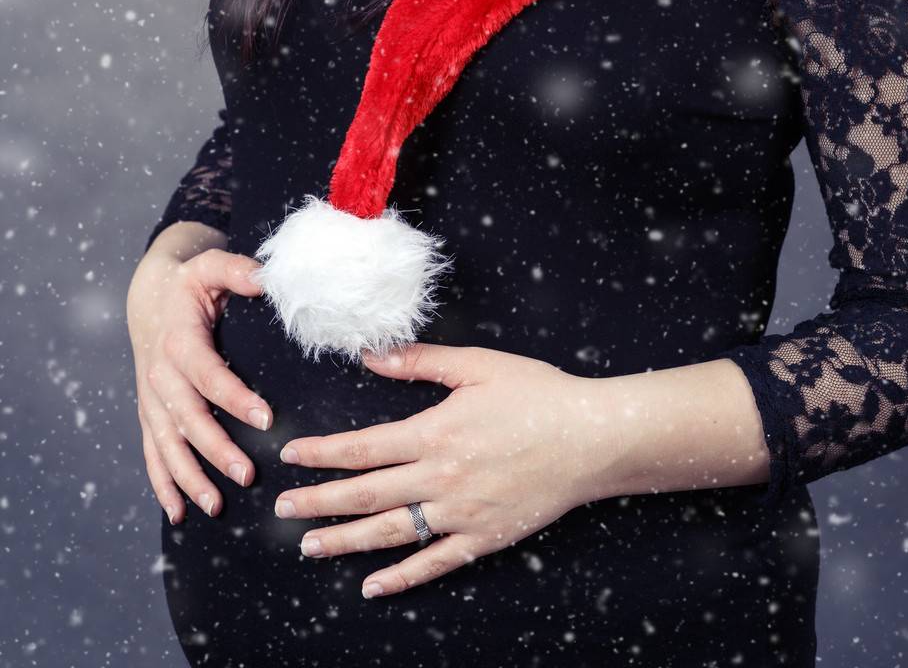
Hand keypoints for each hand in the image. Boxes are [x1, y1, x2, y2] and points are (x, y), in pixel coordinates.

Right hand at [127, 245, 273, 524]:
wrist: (149, 297)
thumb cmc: (189, 283)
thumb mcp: (210, 266)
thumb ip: (238, 271)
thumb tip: (268, 278)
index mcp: (179, 341)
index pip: (208, 375)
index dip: (235, 398)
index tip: (266, 419)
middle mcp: (160, 375)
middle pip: (187, 419)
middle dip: (215, 450)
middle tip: (248, 474)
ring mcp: (151, 399)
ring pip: (166, 445)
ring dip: (189, 477)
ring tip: (216, 505)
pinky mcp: (149, 413)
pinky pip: (151, 454)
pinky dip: (162, 485)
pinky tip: (180, 513)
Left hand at [274, 342, 605, 597]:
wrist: (590, 439)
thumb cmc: (537, 394)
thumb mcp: (478, 365)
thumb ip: (422, 362)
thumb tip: (372, 356)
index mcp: (435, 432)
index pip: (364, 447)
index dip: (323, 453)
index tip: (290, 456)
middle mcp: (440, 478)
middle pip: (366, 494)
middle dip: (319, 502)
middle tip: (283, 510)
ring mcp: (461, 513)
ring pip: (391, 533)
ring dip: (346, 542)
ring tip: (310, 547)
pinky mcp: (483, 538)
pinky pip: (433, 563)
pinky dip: (400, 578)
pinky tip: (372, 586)